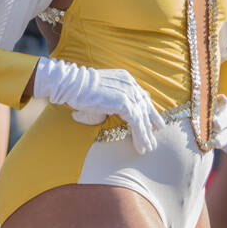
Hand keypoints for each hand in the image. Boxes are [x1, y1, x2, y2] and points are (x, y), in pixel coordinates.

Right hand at [31, 58, 165, 154]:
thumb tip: (103, 118)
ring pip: (142, 117)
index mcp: (125, 79)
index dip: (148, 110)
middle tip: (155, 138)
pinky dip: (140, 136)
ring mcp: (128, 92)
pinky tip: (141, 146)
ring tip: (148, 148)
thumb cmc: (79, 91)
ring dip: (145, 134)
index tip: (154, 122)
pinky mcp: (124, 103)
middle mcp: (130, 84)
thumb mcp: (99, 96)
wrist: (71, 85)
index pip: (141, 96)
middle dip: (151, 123)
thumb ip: (108, 105)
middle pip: (145, 106)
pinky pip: (136, 123)